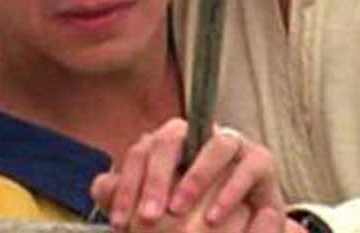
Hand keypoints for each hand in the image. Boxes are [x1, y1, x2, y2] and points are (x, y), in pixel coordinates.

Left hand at [92, 118, 285, 230]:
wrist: (241, 224)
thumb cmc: (192, 211)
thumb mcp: (157, 206)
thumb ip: (127, 195)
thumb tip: (99, 186)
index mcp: (171, 143)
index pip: (143, 149)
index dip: (128, 184)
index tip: (120, 221)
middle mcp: (201, 135)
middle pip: (174, 138)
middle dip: (158, 177)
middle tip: (148, 217)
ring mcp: (233, 144)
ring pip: (216, 145)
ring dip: (197, 176)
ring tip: (179, 209)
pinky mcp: (261, 160)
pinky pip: (249, 166)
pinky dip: (231, 190)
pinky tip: (213, 217)